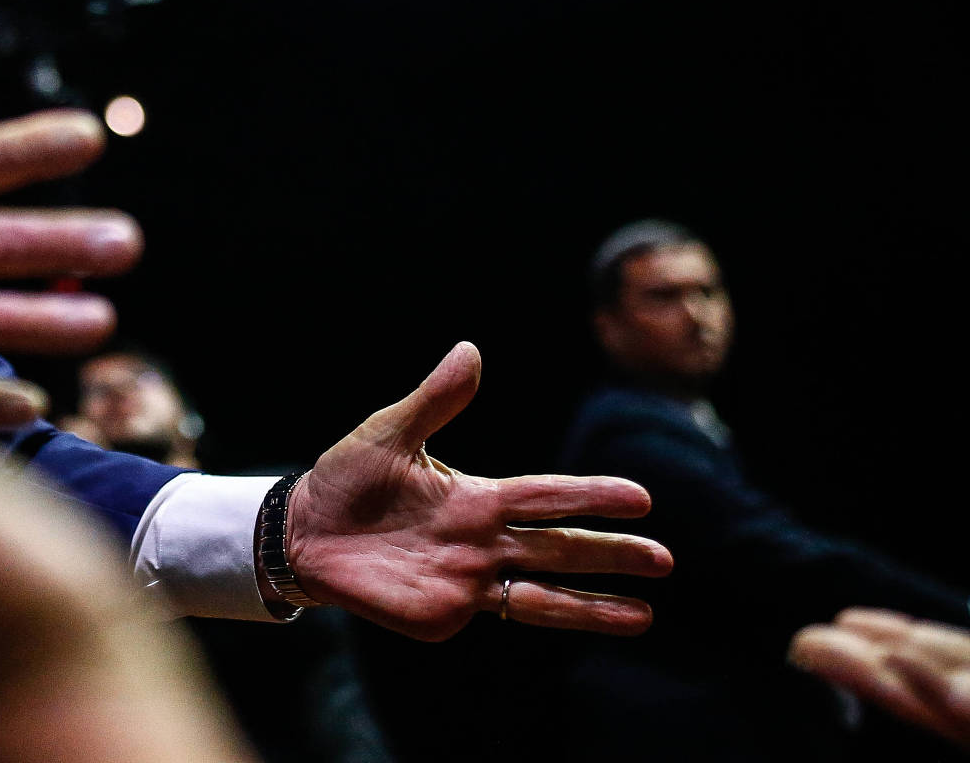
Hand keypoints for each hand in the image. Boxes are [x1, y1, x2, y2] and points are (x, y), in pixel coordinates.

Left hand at [284, 342, 671, 639]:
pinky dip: (537, 617)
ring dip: (594, 604)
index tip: (640, 498)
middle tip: (665, 559)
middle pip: (560, 548)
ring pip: (545, 594)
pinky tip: (577, 621)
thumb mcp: (389, 433)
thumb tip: (470, 349)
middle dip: (612, 554)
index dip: (591, 496)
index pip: (547, 496)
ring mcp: (469, 580)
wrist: (305, 531)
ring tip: (645, 616)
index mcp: (478, 497)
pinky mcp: (446, 613)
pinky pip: (498, 615)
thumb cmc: (348, 478)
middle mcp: (485, 540)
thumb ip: (434, 399)